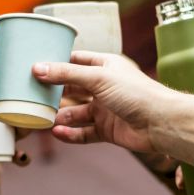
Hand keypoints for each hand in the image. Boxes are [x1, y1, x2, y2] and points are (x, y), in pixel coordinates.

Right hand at [33, 52, 182, 154]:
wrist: (161, 123)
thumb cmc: (136, 93)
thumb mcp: (98, 78)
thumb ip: (67, 75)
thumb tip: (37, 68)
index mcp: (105, 66)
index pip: (76, 60)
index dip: (57, 63)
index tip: (34, 66)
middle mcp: (104, 86)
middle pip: (72, 88)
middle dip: (54, 93)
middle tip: (32, 95)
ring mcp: (106, 109)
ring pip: (76, 112)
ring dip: (60, 116)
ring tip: (42, 118)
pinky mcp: (108, 130)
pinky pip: (84, 133)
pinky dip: (71, 134)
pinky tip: (57, 133)